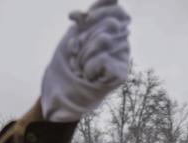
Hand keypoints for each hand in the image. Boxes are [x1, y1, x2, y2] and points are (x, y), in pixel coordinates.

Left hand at [41, 0, 130, 121]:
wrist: (64, 90)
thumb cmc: (70, 61)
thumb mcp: (75, 33)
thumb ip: (86, 19)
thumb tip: (89, 7)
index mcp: (112, 28)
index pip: (117, 9)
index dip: (101, 10)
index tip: (83, 18)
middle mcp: (122, 41)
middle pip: (110, 23)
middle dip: (85, 36)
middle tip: (75, 51)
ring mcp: (123, 57)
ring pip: (104, 40)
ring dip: (84, 53)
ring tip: (80, 65)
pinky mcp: (121, 74)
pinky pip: (103, 60)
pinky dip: (89, 68)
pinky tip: (89, 76)